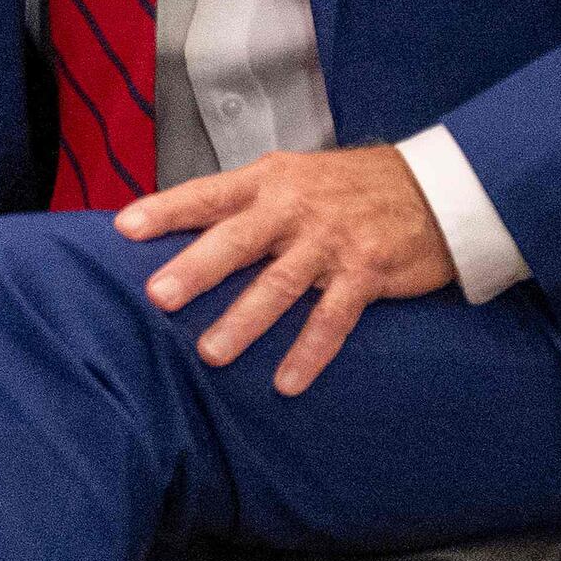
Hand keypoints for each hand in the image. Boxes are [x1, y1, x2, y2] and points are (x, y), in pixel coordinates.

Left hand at [118, 143, 454, 396]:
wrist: (436, 187)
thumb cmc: (347, 187)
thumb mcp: (292, 177)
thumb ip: (242, 203)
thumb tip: (180, 232)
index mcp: (269, 181)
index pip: (208, 194)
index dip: (166, 209)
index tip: (125, 229)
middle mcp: (295, 208)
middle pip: (238, 240)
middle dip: (197, 269)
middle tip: (158, 297)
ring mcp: (331, 242)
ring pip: (281, 285)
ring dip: (245, 321)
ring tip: (211, 354)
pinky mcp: (366, 273)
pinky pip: (333, 319)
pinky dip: (309, 352)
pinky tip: (286, 383)